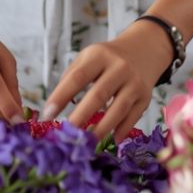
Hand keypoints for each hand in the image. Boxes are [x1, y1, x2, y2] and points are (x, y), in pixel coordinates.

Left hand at [43, 21, 171, 141]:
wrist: (144, 49)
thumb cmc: (107, 58)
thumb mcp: (89, 57)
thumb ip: (71, 76)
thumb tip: (54, 107)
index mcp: (99, 55)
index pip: (77, 77)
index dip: (61, 96)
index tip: (47, 115)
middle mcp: (119, 68)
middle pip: (98, 95)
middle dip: (80, 116)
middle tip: (67, 134)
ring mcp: (134, 83)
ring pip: (118, 109)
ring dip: (101, 128)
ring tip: (86, 142)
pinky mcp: (146, 97)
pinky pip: (132, 117)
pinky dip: (121, 130)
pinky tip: (110, 140)